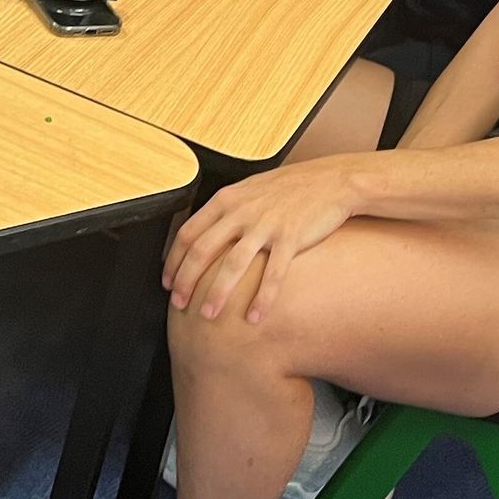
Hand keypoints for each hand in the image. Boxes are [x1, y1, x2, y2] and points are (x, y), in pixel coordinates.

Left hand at [164, 159, 365, 323]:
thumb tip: (202, 234)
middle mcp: (241, 211)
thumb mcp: (249, 190)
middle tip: (178, 305)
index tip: (168, 282)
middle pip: (202, 251)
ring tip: (208, 316)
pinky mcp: (290, 238)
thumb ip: (226, 210)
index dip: (174, 261)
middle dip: (186, 281)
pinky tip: (255, 317)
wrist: (331, 181)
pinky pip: (273, 274)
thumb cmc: (290, 188)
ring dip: (216, 294)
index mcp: (227, 199)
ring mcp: (265, 225)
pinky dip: (262, 298)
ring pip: (231, 265)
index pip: (188, 233)